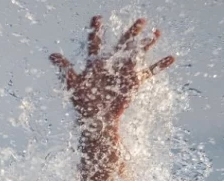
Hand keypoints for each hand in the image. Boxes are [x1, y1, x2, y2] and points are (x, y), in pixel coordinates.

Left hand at [49, 16, 174, 122]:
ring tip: (157, 31)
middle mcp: (111, 66)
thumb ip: (65, 68)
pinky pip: (149, 73)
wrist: (97, 119)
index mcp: (95, 64)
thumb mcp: (73, 84)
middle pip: (122, 44)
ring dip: (148, 43)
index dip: (95, 31)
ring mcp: (124, 73)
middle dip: (131, 32)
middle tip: (141, 19)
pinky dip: (160, 66)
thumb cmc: (84, 103)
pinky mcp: (133, 83)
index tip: (97, 17)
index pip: (95, 43)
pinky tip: (172, 57)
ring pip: (138, 54)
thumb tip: (51, 55)